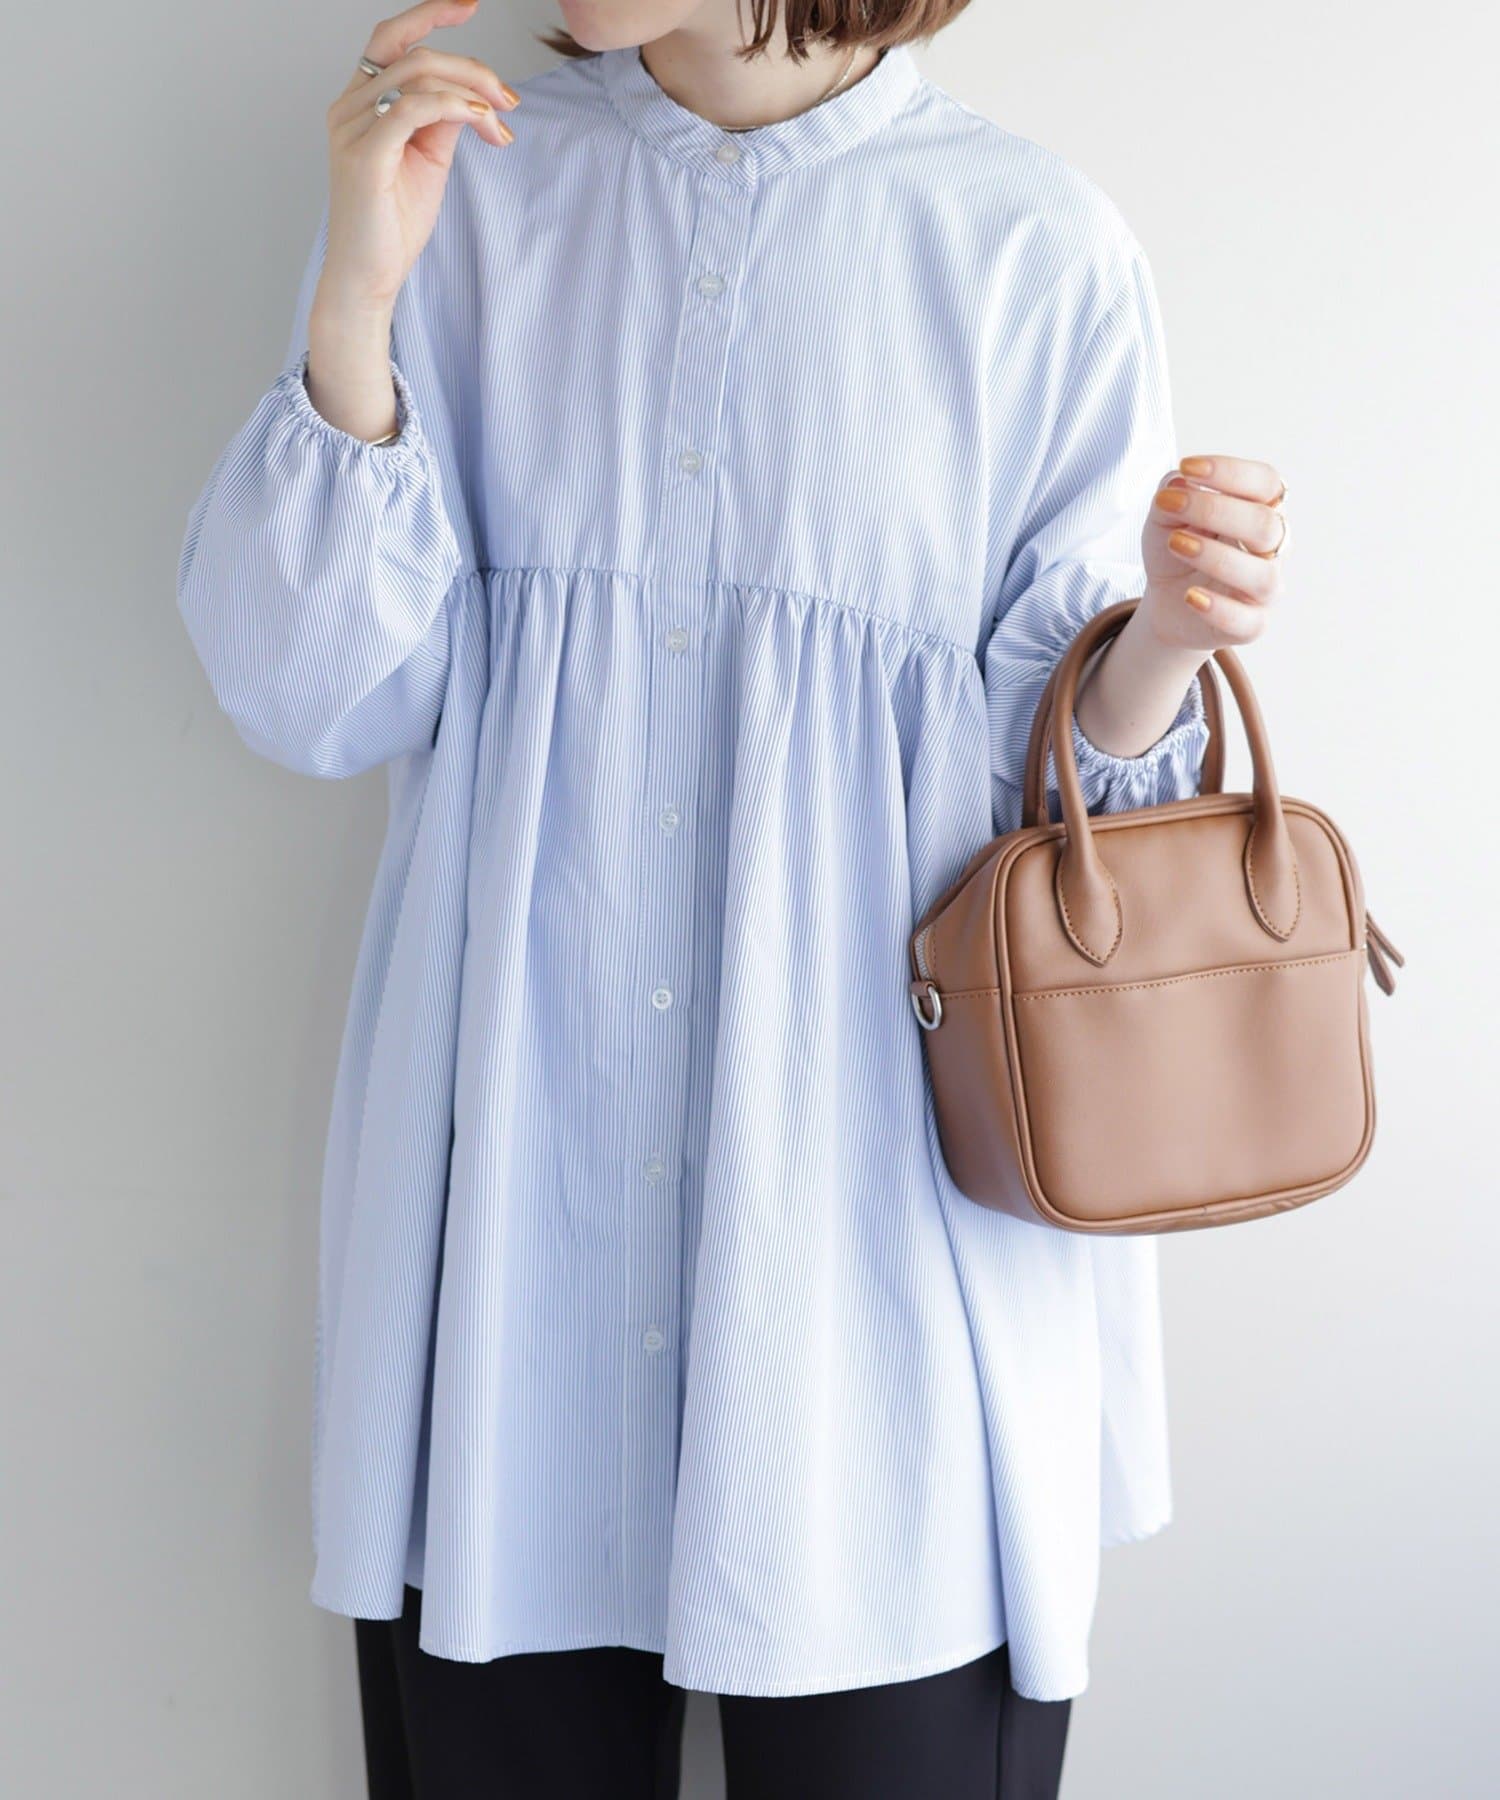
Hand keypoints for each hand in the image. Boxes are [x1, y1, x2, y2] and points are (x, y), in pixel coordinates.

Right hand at [315, 0, 518, 323]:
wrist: (368, 277)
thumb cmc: (393, 222)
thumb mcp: (428, 158)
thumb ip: (442, 119)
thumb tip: (473, 96)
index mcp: (359, 102)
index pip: (391, 38)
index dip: (430, 13)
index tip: (471, 5)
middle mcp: (348, 106)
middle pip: (415, 55)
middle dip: (472, 69)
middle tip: (510, 100)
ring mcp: (351, 128)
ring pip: (417, 76)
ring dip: (472, 91)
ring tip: (502, 120)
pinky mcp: (364, 155)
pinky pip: (411, 108)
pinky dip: (452, 106)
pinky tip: (480, 120)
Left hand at [1138, 453, 1290, 652]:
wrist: (1167, 600)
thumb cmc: (1179, 546)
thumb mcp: (1165, 515)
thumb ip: (1173, 494)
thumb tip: (1180, 483)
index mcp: (1263, 510)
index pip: (1266, 483)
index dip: (1231, 472)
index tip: (1188, 466)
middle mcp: (1274, 548)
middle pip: (1266, 525)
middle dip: (1216, 511)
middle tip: (1169, 505)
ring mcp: (1266, 589)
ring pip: (1262, 575)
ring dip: (1216, 557)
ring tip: (1176, 543)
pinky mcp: (1252, 625)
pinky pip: (1247, 621)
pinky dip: (1218, 608)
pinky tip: (1190, 595)